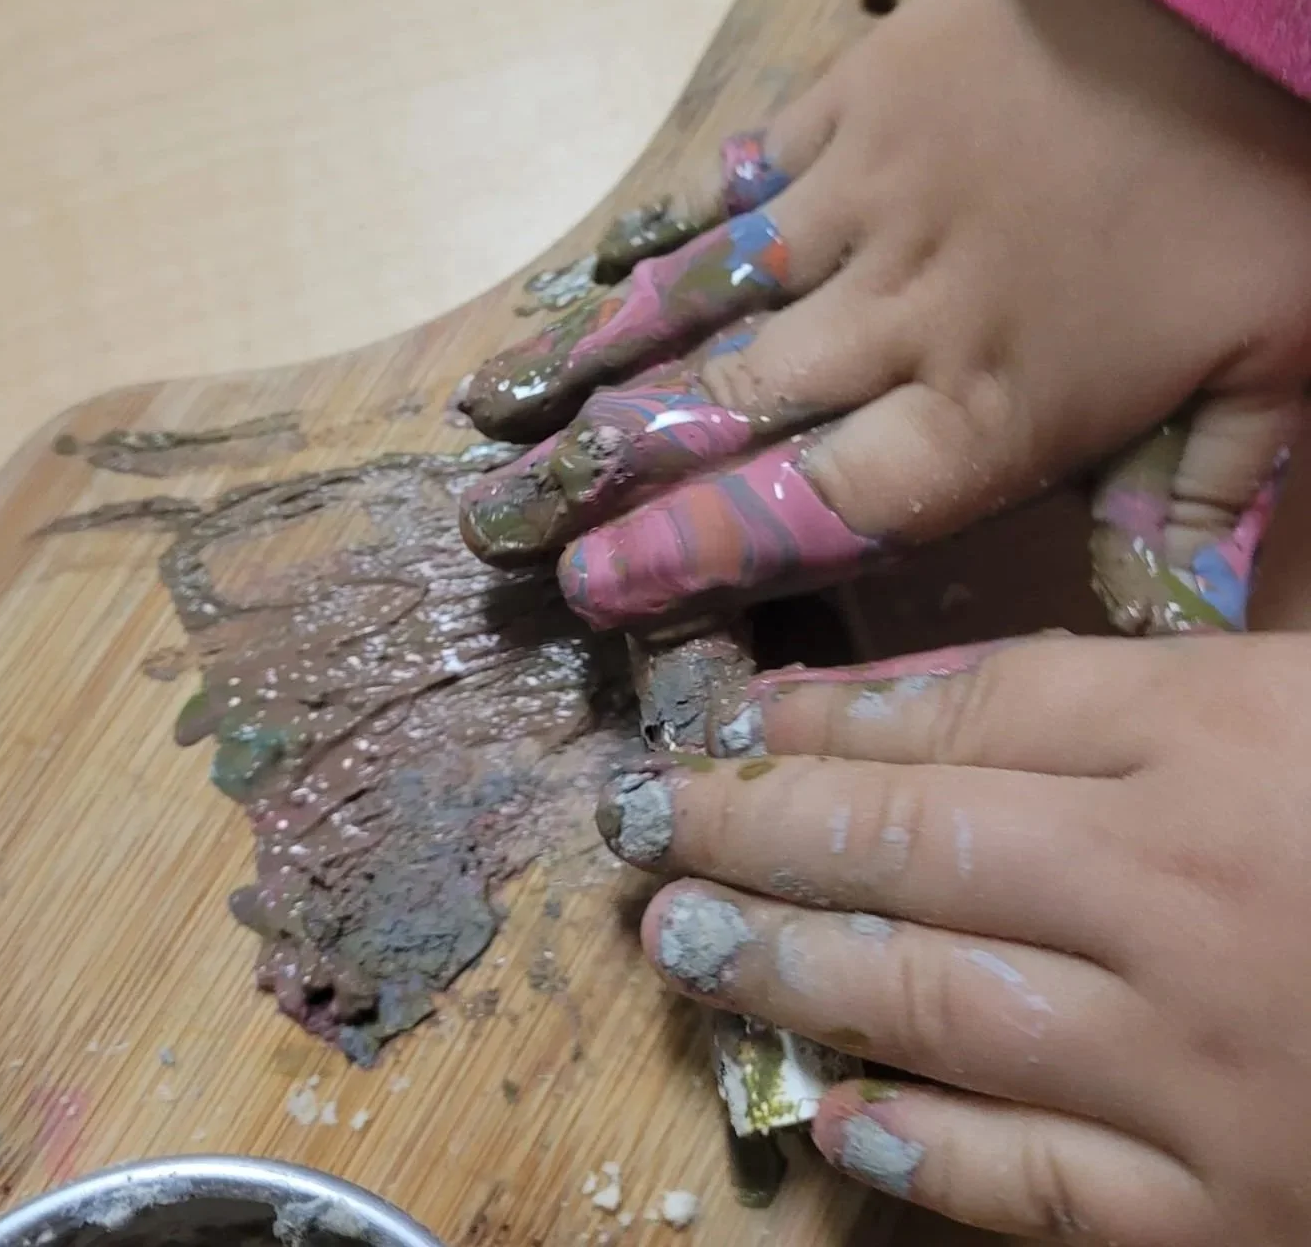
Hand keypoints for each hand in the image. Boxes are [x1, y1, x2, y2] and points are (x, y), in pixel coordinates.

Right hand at [459, 0, 1310, 630]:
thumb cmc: (1269, 180)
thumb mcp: (1276, 370)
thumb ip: (1196, 502)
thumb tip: (1165, 630)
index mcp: (995, 404)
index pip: (819, 505)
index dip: (696, 551)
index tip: (593, 587)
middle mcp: (900, 318)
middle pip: (727, 413)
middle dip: (600, 476)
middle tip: (493, 522)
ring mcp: (863, 204)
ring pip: (705, 301)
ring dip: (595, 361)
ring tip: (494, 410)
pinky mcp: (853, 108)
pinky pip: (739, 185)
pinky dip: (665, 232)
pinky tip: (595, 268)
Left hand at [595, 632, 1310, 1244]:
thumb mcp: (1303, 701)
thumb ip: (1120, 691)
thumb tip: (907, 704)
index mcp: (1223, 742)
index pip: (963, 707)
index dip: (823, 712)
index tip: (727, 719)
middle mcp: (1187, 896)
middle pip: (907, 841)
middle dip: (748, 827)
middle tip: (640, 820)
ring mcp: (1206, 1071)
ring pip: (930, 1003)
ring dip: (781, 969)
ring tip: (674, 939)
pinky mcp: (1240, 1219)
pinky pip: (1038, 1186)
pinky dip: (920, 1145)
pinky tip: (829, 1110)